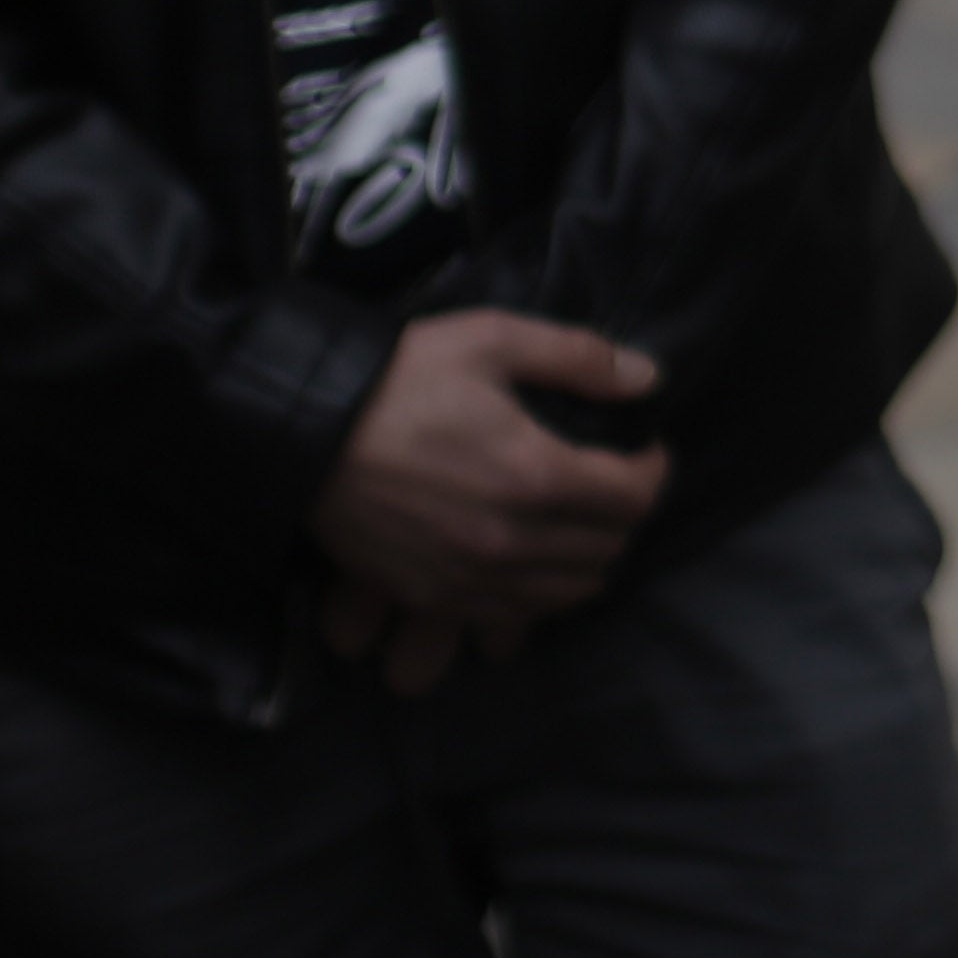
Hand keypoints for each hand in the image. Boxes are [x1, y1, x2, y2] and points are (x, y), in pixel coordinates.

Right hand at [309, 311, 672, 693]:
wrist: (303, 430)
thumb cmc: (401, 377)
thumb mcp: (492, 340)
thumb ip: (578, 358)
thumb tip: (648, 379)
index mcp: (536, 473)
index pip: (634, 498)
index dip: (654, 471)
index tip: (646, 450)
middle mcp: (512, 539)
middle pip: (608, 548)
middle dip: (624, 513)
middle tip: (612, 480)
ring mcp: (471, 578)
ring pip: (568, 593)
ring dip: (588, 559)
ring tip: (579, 523)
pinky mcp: (433, 597)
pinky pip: (511, 617)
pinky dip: (538, 595)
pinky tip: (532, 562)